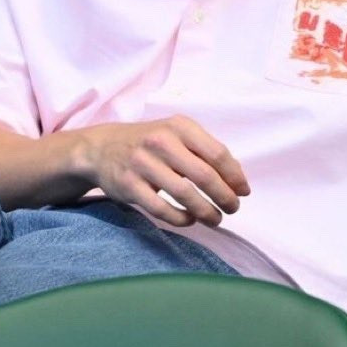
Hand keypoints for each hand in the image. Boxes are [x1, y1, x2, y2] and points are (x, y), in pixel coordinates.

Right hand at [75, 115, 249, 226]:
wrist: (102, 148)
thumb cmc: (151, 143)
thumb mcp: (177, 134)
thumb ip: (205, 151)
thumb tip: (237, 180)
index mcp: (180, 127)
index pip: (217, 153)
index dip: (234, 176)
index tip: (244, 191)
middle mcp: (162, 142)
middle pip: (204, 175)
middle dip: (224, 196)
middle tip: (234, 209)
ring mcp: (143, 163)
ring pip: (184, 194)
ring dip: (206, 211)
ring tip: (216, 219)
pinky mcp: (129, 185)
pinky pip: (162, 209)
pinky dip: (181, 218)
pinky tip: (190, 220)